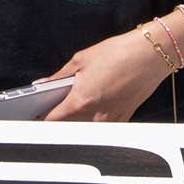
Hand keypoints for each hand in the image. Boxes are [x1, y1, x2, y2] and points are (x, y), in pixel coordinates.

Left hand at [42, 29, 171, 122]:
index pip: (51, 120)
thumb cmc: (119, 54)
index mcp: (80, 101)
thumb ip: (59, 76)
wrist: (151, 55)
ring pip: (84, 129)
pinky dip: (92, 119)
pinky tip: (92, 105)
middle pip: (66, 128)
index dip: (38, 118)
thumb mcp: (81, 59)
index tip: (31, 115)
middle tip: (48, 108)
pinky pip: (101, 126)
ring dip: (74, 121)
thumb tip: (43, 85)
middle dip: (56, 119)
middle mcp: (95, 117)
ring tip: (71, 104)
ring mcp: (110, 121)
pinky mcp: (123, 120)